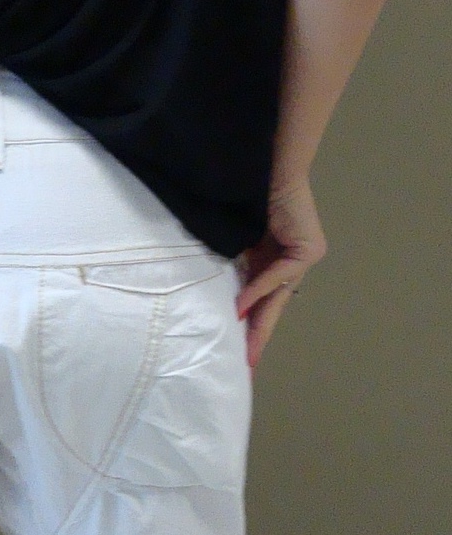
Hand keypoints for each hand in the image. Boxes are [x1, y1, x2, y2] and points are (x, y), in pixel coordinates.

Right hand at [234, 177, 326, 372]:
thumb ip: (239, 271)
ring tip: (246, 350)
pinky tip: (241, 308)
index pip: (266, 300)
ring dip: (259, 323)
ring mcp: (305, 257)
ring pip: (278, 297)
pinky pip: (279, 277)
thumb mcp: (240, 244)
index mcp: (277, 261)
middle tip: (248, 364)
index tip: (243, 353)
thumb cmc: (251, 198)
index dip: (254, 326)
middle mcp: (295, 263)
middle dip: (259, 336)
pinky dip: (259, 292)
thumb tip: (227, 301)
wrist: (269, 169)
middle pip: (274, 306)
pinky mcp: (307, 251)